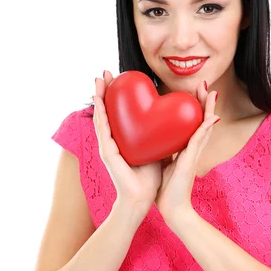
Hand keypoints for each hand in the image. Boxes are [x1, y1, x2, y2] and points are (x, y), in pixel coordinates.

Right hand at [93, 70, 162, 211]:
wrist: (142, 199)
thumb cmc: (150, 179)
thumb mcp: (158, 151)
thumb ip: (160, 136)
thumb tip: (171, 122)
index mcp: (123, 140)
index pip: (118, 113)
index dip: (117, 95)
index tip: (119, 77)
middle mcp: (113, 141)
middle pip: (107, 110)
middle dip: (105, 90)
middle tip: (106, 71)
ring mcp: (108, 146)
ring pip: (101, 116)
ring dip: (99, 96)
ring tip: (99, 79)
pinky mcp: (108, 153)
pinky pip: (103, 129)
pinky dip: (100, 113)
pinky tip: (99, 100)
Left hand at [155, 80, 219, 222]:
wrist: (172, 209)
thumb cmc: (166, 189)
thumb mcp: (163, 163)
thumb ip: (162, 151)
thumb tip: (154, 140)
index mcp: (184, 148)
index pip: (191, 123)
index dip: (194, 107)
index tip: (194, 92)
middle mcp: (192, 149)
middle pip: (202, 120)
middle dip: (204, 102)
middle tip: (204, 84)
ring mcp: (194, 154)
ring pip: (205, 127)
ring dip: (208, 109)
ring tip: (211, 92)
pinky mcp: (191, 161)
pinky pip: (200, 141)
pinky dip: (205, 128)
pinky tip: (211, 116)